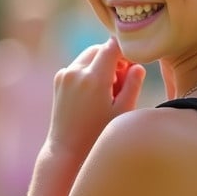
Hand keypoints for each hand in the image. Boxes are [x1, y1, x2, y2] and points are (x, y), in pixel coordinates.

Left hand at [47, 39, 144, 158]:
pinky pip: (79, 65)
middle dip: (113, 59)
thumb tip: (138, 67)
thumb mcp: (122, 112)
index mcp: (94, 78)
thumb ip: (133, 85)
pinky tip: (94, 93)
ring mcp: (65, 74)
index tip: (132, 68)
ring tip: (108, 90)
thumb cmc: (97, 134)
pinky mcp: (59, 79)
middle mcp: (76, 71)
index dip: (126, 53)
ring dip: (101, 64)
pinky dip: (89, 71)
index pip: (113, 46)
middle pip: (100, 49)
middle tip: (121, 82)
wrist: (66, 149)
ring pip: (89, 55)